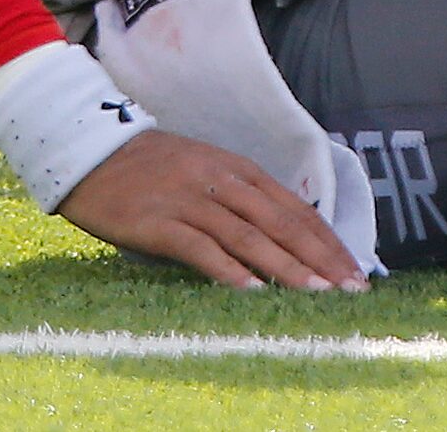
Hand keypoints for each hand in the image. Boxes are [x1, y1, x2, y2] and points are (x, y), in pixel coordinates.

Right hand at [57, 128, 368, 292]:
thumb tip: (282, 237)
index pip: (295, 209)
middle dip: (321, 258)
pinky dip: (229, 271)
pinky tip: (253, 292)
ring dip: (287, 268)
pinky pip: (201, 249)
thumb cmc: (152, 168)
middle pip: (282, 223)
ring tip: (318, 294)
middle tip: (352, 289)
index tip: (357, 269)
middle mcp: (222, 182)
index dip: (328, 241)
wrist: (90, 151)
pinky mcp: (158, 222)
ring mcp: (190, 200)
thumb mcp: (206, 170)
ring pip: (249, 236)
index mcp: (238, 168)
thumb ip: (241, 197)